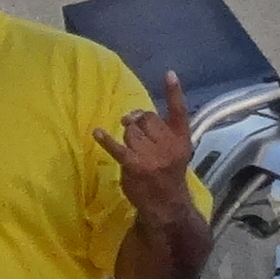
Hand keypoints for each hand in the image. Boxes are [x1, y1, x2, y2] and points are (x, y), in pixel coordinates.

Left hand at [95, 69, 196, 209]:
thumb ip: (160, 131)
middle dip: (137, 122)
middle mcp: (169, 145)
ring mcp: (153, 156)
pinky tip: (98, 133)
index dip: (174, 92)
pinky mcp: (136, 166)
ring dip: (127, 137)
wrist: (166, 205)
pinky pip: (118, 148)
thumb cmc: (167, 174)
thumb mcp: (174, 151)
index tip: (169, 73)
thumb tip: (131, 116)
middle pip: (146, 118)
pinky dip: (106, 140)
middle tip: (135, 133)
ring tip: (133, 151)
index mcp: (182, 139)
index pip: (180, 111)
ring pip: (131, 131)